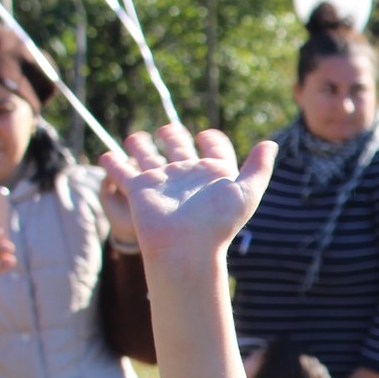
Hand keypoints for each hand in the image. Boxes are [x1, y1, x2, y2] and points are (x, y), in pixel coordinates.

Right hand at [99, 125, 275, 280]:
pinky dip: (113, 163)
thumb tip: (271, 144)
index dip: (212, 140)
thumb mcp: (247, 191)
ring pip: (148, 156)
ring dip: (141, 146)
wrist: (188, 246)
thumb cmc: (220, 222)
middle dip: (173, 137)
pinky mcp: (139, 189)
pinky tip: (107, 157)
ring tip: (136, 139)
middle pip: (179, 148)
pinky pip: (122, 172)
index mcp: (214, 174)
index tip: (207, 137)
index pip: (214, 149)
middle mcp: (188, 176)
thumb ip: (259, 167)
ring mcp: (162, 181)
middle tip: (170, 131)